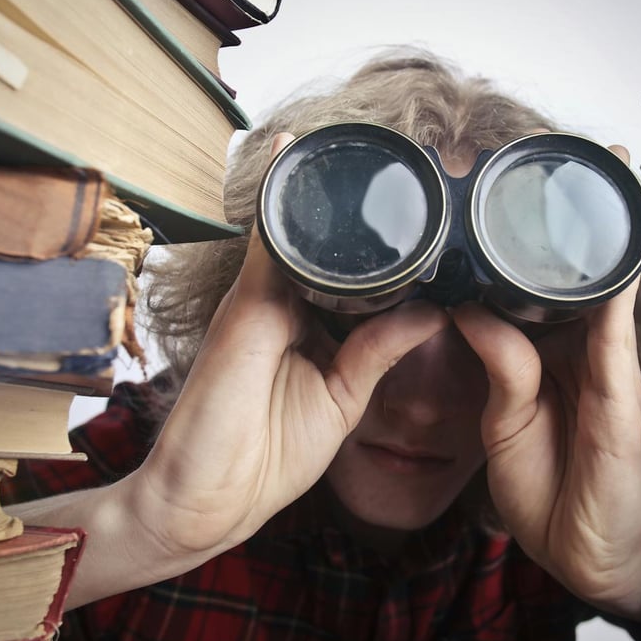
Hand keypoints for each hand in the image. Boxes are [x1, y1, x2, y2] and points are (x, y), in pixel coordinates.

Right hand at [122, 134, 449, 564]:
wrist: (206, 498)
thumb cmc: (266, 457)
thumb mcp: (341, 399)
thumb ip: (379, 351)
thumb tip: (434, 311)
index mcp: (308, 324)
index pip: (349, 270)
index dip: (382, 244)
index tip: (426, 210)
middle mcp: (282, 301)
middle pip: (325, 240)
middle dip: (357, 205)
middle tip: (411, 163)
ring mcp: (261, 297)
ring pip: (296, 228)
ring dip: (324, 189)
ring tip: (369, 142)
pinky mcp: (246, 303)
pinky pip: (267, 238)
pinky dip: (281, 198)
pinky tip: (298, 154)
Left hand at [451, 143, 640, 622]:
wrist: (581, 551)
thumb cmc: (545, 486)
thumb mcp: (505, 417)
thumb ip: (498, 361)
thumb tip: (468, 307)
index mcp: (549, 349)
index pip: (535, 280)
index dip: (525, 235)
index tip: (508, 181)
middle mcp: (581, 346)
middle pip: (577, 269)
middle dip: (574, 212)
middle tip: (565, 149)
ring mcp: (606, 365)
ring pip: (604, 285)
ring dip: (602, 230)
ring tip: (601, 168)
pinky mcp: (621, 392)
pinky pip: (615, 332)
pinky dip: (615, 288)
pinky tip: (611, 247)